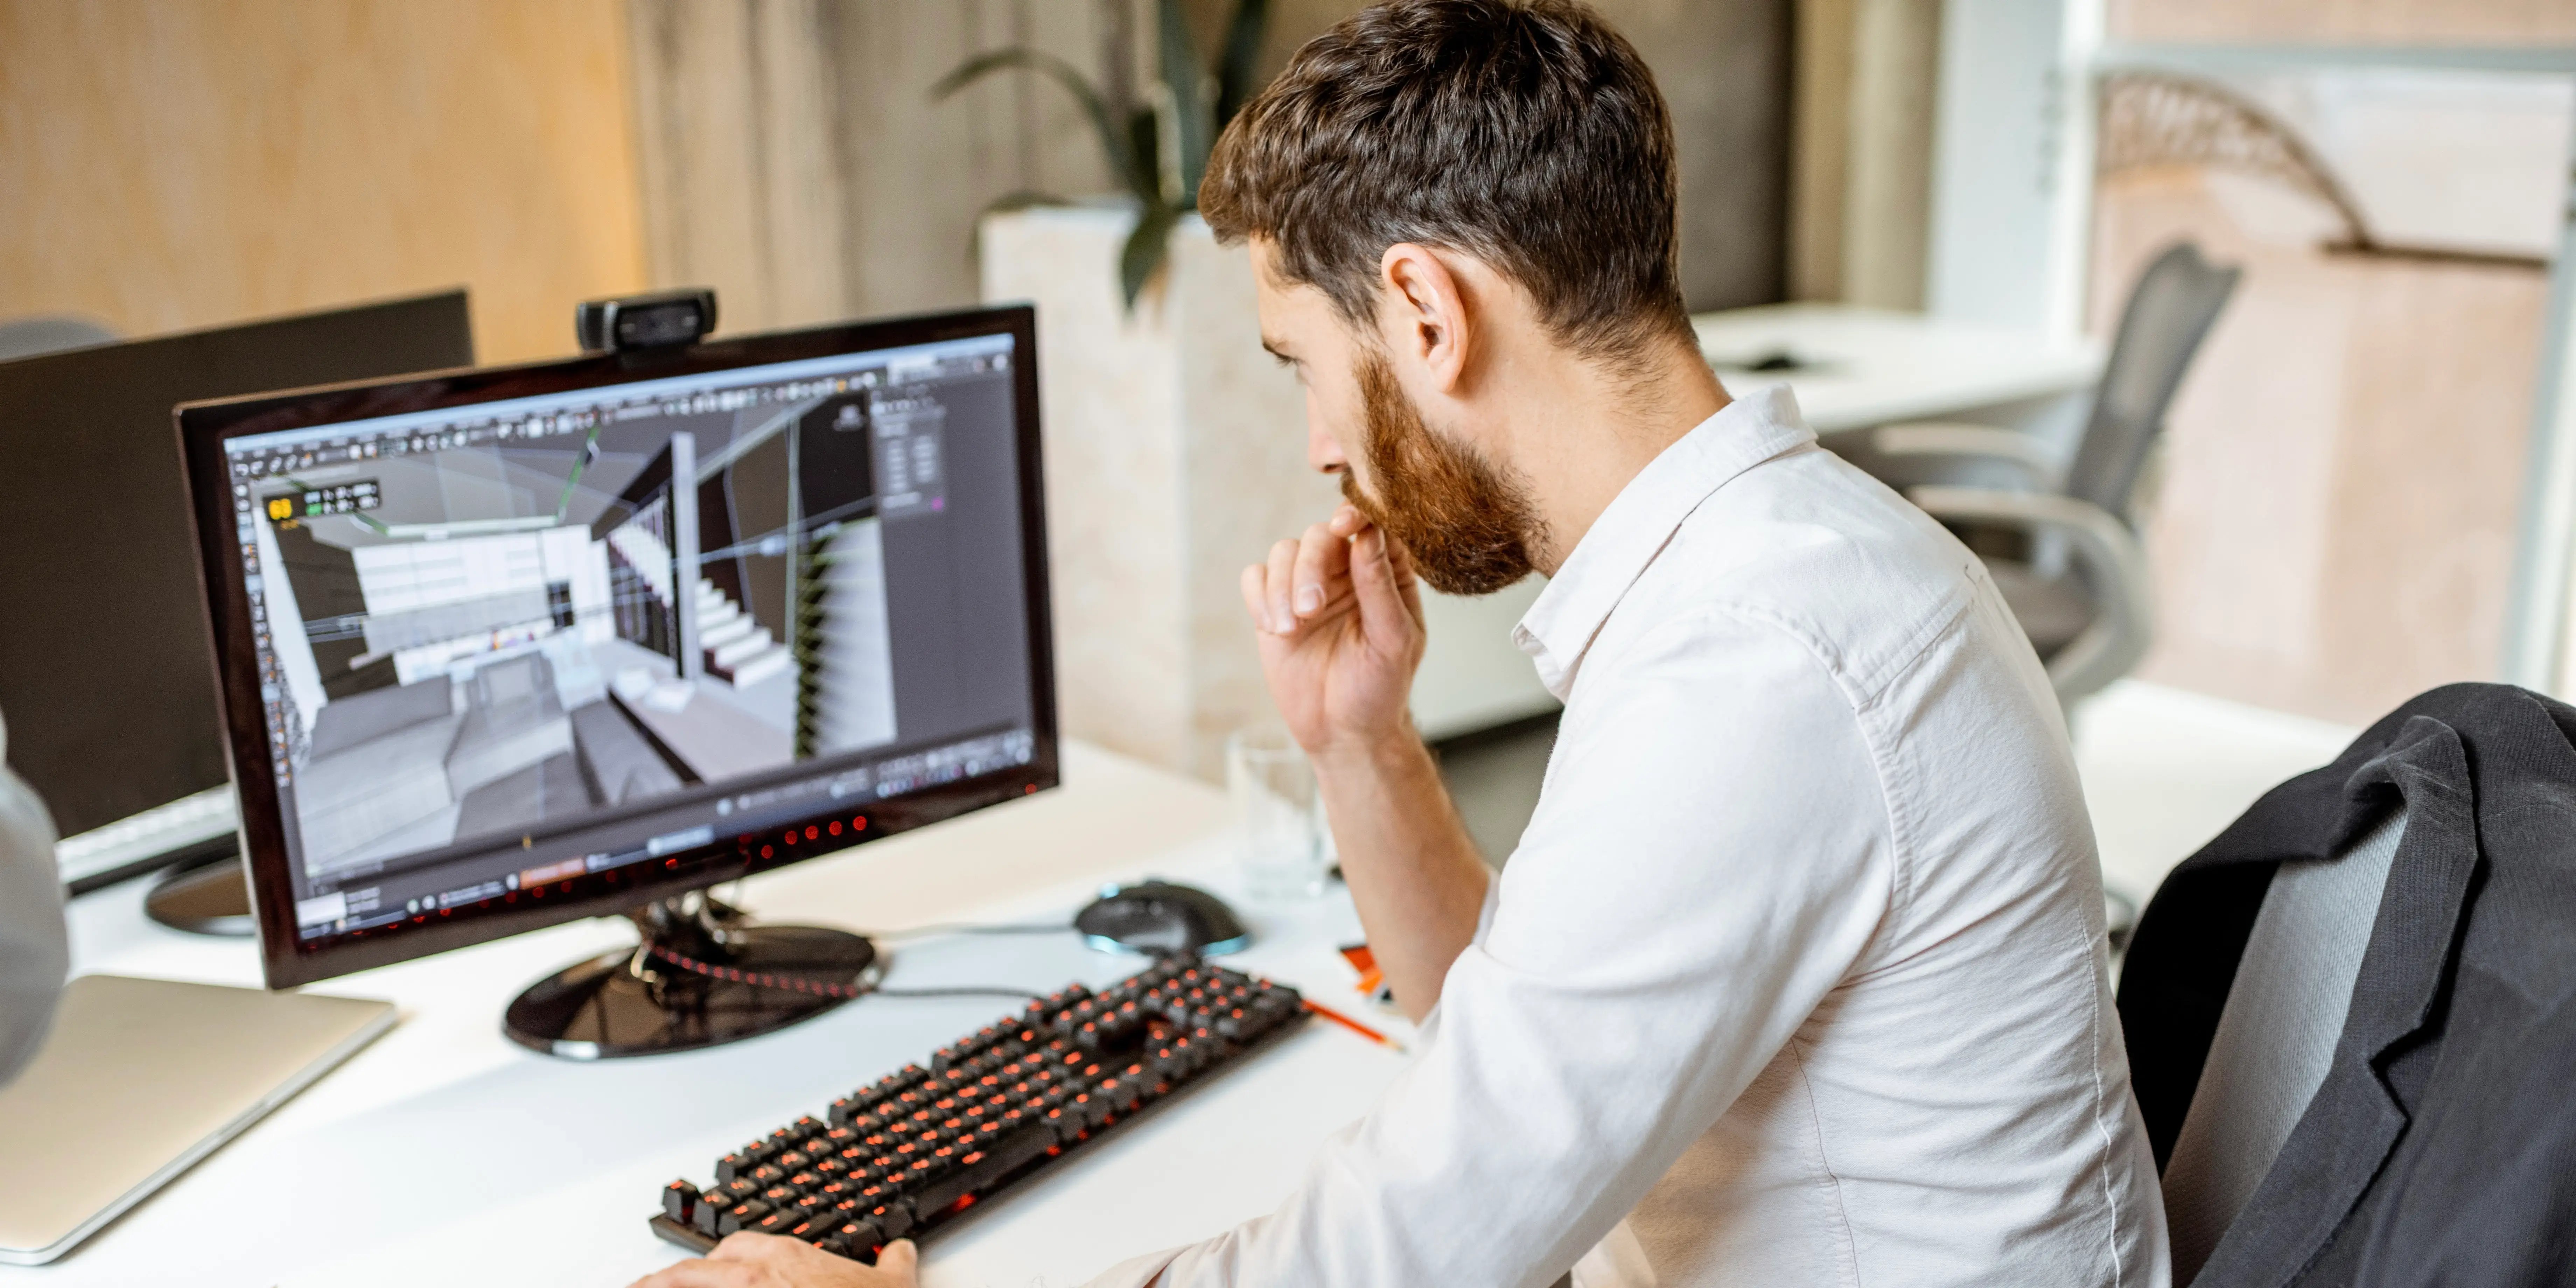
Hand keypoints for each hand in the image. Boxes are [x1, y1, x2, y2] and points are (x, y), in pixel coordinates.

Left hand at [629, 1235, 917, 1287]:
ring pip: (679, 1282)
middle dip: (681, 1273)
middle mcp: (755, 1275)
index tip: (713, 1270)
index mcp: (789, 1258)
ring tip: (635, 1287)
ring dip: (655, 1284)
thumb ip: (894, 1265)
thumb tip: (903, 1253)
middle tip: (661, 1282)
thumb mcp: (891, 1285)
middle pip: (704, 1264)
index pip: (741, 1246)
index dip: (723, 1259)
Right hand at [1241, 504, 1426, 761]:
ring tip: (1291, 628)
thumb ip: (1380, 585)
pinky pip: (1255, 577)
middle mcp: (1344, 571)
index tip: (1344, 525)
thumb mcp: (1392, 639)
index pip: (1371, 526)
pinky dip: (1260, 596)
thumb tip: (1367, 533)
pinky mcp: (1273, 607)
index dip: (1356, 515)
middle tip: (1310, 609)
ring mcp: (1306, 586)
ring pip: (1284, 552)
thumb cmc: (1380, 688)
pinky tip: (1275, 627)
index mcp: (1384, 574)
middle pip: (1319, 535)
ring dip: (1282, 585)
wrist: (1342, 731)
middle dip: (1310, 566)